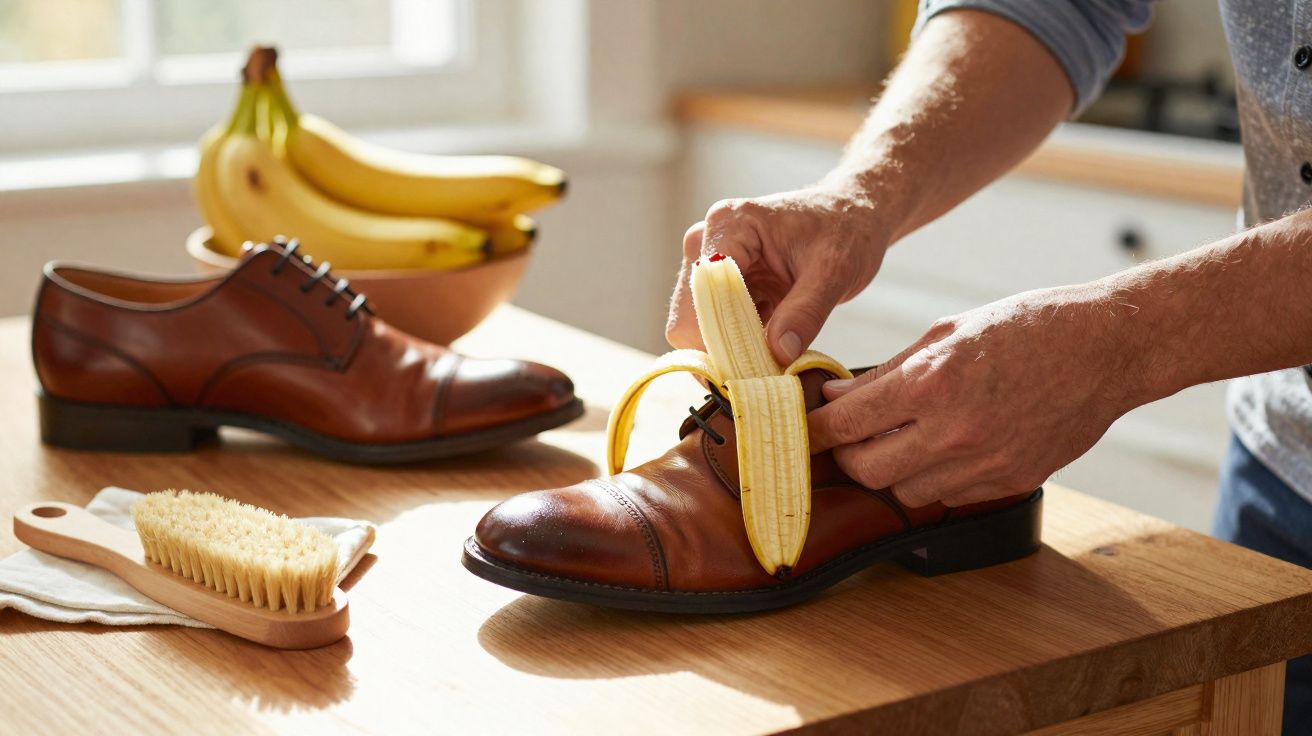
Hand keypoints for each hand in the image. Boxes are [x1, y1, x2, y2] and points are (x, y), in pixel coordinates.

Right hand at [666, 184, 890, 363]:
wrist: (852, 214)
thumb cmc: (845, 229)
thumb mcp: (835, 270)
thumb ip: (805, 312)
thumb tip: (778, 354)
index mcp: (730, 226)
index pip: (699, 294)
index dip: (714, 338)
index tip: (745, 374)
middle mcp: (708, 242)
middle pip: (690, 316)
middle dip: (721, 351)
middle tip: (761, 377)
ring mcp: (713, 264)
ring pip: (701, 327)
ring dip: (731, 352)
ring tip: (770, 366)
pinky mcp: (724, 285)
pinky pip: (719, 327)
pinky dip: (740, 347)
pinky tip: (770, 354)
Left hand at [808, 284, 1150, 506]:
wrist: (1107, 348)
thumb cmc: (1027, 326)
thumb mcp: (947, 331)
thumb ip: (890, 371)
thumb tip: (840, 397)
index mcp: (931, 382)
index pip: (847, 423)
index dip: (817, 429)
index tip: (807, 427)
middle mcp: (953, 430)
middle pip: (867, 470)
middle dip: (847, 455)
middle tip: (846, 438)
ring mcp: (984, 463)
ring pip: (905, 491)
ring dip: (890, 470)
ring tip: (898, 441)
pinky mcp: (1009, 481)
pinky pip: (949, 495)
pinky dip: (934, 478)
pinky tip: (941, 450)